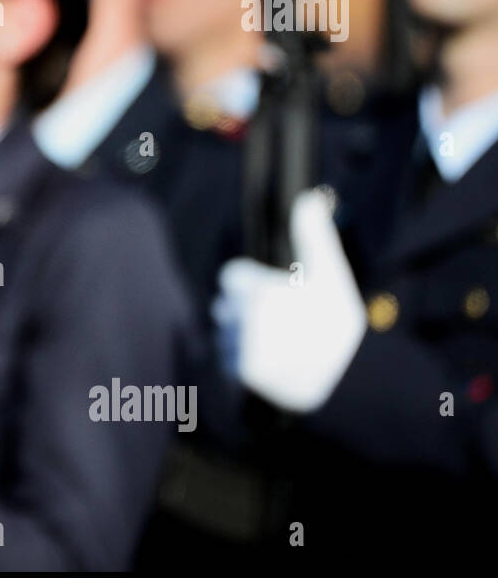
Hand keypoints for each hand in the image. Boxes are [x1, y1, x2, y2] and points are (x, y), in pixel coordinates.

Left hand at [213, 188, 366, 411]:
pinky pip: (227, 360)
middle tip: (280, 324)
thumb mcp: (331, 274)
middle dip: (245, 311)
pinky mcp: (244, 373)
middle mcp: (247, 321)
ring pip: (225, 333)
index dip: (252, 283)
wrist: (352, 380)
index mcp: (262, 292)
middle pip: (225, 306)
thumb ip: (313, 236)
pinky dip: (241, 362)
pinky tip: (270, 364)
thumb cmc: (338, 321)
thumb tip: (309, 197)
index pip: (232, 277)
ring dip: (241, 337)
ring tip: (277, 345)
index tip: (276, 294)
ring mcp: (244, 348)